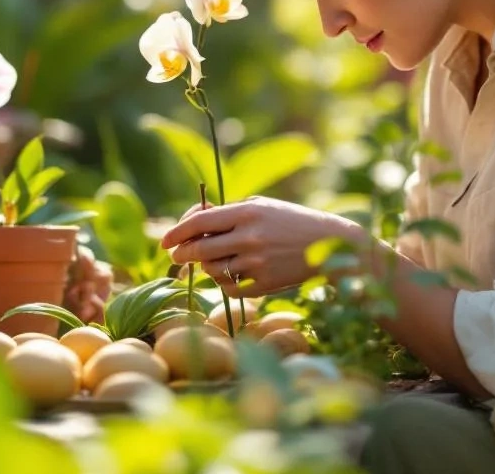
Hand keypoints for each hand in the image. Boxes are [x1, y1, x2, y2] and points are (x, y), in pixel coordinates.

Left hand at [160, 196, 368, 297]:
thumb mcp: (261, 206)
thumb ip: (227, 213)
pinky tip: (231, 274)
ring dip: (206, 267)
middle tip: (177, 256)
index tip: (165, 240)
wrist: (329, 244)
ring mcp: (257, 263)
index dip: (176, 232)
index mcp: (247, 212)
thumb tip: (191, 224)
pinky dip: (224, 282)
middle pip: (198, 250)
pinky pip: (230, 288)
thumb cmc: (290, 221)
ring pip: (212, 270)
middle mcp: (249, 237)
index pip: (198, 222)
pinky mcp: (265, 284)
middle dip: (182, 254)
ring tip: (214, 260)